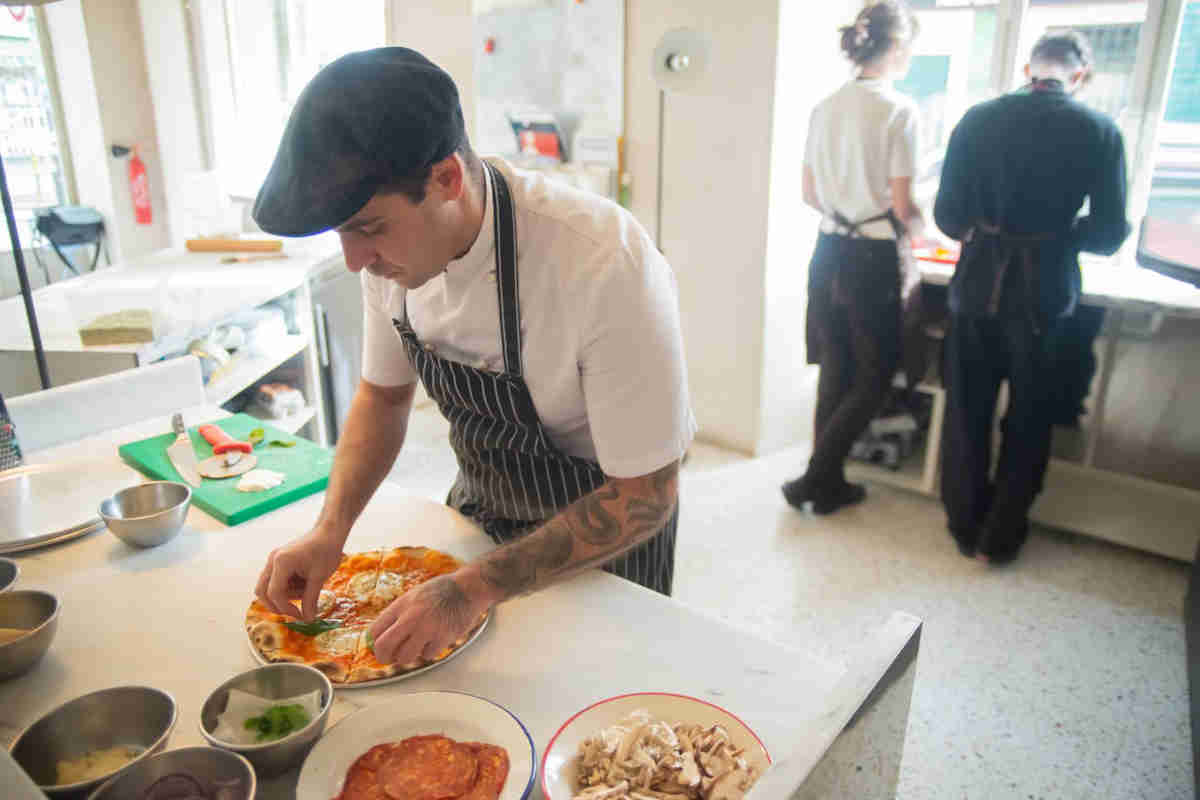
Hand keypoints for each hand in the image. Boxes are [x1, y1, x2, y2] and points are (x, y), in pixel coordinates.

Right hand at [255, 527, 343, 619]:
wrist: (329, 532)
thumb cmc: (326, 550)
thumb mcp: (319, 578)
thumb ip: (311, 599)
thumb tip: (307, 620)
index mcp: (282, 562)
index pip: (275, 593)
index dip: (286, 609)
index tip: (302, 616)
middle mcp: (273, 561)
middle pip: (263, 592)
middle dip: (278, 605)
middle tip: (297, 612)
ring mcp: (274, 560)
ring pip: (268, 587)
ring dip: (285, 596)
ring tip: (307, 590)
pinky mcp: (279, 561)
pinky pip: (275, 581)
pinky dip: (287, 588)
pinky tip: (304, 584)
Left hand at [367, 572, 490, 665]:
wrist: (467, 589)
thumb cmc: (441, 591)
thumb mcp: (413, 595)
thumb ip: (398, 613)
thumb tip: (382, 634)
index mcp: (401, 605)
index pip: (375, 630)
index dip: (374, 643)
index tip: (378, 647)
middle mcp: (411, 617)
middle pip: (384, 647)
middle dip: (383, 657)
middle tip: (388, 659)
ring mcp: (426, 629)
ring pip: (404, 657)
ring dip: (408, 656)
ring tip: (415, 647)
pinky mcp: (442, 638)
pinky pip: (427, 656)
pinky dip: (429, 651)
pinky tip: (434, 640)